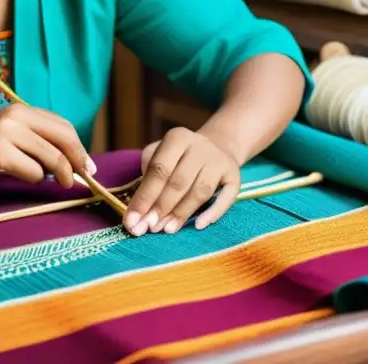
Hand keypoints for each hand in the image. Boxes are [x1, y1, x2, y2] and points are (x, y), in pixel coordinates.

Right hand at [0, 104, 93, 187]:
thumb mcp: (9, 131)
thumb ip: (34, 138)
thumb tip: (68, 160)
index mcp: (23, 110)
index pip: (63, 126)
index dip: (78, 146)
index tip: (86, 164)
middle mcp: (18, 117)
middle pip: (63, 139)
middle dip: (77, 160)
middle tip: (82, 176)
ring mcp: (8, 134)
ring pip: (51, 158)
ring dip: (57, 174)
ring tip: (53, 181)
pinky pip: (32, 171)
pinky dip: (35, 178)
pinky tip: (26, 177)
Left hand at [124, 127, 239, 236]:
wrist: (217, 146)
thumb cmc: (179, 157)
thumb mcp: (160, 155)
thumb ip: (147, 178)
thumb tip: (137, 213)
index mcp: (177, 138)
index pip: (159, 169)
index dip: (145, 197)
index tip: (132, 221)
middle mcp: (200, 146)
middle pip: (179, 181)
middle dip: (161, 207)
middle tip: (148, 228)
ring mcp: (219, 160)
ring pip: (200, 191)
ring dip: (182, 213)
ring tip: (167, 230)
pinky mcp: (235, 175)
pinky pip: (226, 197)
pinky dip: (213, 212)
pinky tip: (198, 225)